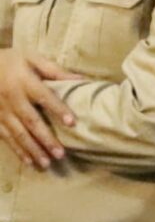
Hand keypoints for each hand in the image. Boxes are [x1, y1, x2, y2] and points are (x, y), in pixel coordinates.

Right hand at [0, 49, 78, 168]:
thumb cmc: (10, 61)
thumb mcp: (31, 58)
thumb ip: (54, 70)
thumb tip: (81, 80)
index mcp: (24, 82)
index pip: (44, 97)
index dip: (58, 109)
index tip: (72, 122)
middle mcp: (12, 98)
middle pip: (31, 121)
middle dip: (45, 138)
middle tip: (61, 153)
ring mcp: (1, 110)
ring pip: (18, 133)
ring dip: (33, 149)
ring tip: (47, 163)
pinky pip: (5, 137)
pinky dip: (17, 150)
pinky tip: (29, 162)